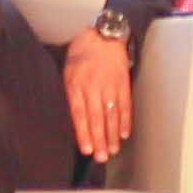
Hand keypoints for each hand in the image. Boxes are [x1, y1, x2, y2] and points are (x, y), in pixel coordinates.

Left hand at [64, 24, 133, 161]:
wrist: (104, 35)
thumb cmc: (81, 53)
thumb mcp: (67, 70)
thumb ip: (69, 93)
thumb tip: (69, 116)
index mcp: (76, 84)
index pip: (80, 114)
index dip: (84, 133)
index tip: (87, 149)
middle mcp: (93, 87)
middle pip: (97, 118)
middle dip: (99, 139)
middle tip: (102, 157)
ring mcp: (110, 86)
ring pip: (112, 115)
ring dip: (113, 134)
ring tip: (113, 150)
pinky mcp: (123, 83)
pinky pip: (125, 105)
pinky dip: (125, 120)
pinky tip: (124, 134)